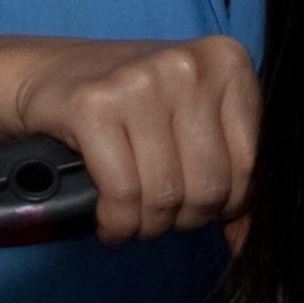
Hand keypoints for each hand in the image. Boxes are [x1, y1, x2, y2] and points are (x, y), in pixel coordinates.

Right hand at [0, 34, 259, 242]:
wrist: (54, 74)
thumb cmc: (135, 105)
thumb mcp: (195, 121)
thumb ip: (234, 175)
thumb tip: (248, 241)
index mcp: (227, 61)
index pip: (249, 166)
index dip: (224, 203)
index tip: (198, 205)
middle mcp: (188, 65)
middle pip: (208, 186)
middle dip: (184, 219)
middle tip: (162, 214)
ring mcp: (140, 81)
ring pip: (165, 196)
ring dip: (147, 225)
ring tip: (135, 217)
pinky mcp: (93, 105)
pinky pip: (122, 194)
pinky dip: (117, 223)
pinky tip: (111, 220)